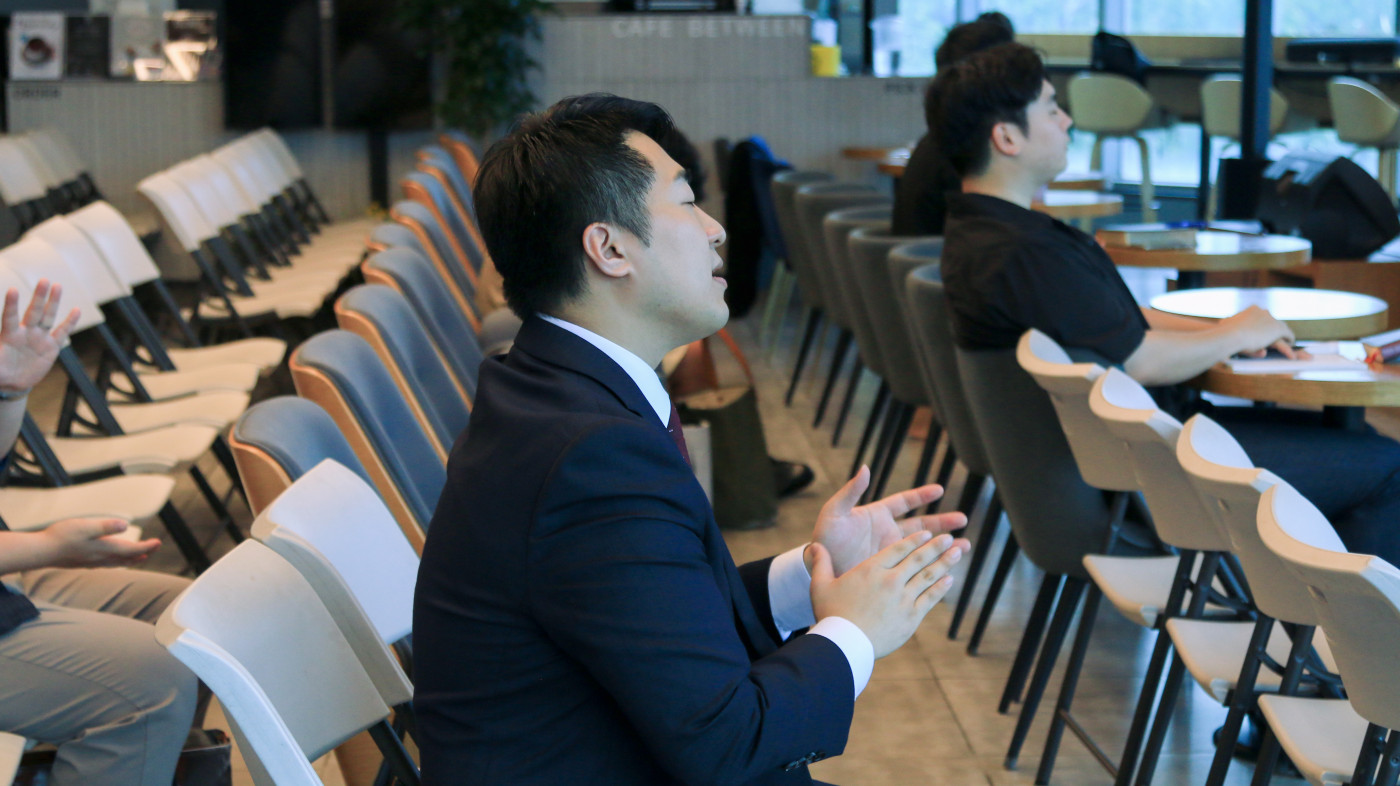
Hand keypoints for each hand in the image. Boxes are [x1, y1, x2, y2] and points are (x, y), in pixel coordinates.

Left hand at [0, 280, 80, 392]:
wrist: (14, 381)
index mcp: (9, 335)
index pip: (10, 317)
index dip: (11, 305)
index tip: (13, 290)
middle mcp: (25, 332)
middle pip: (33, 311)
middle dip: (39, 297)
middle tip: (44, 280)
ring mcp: (39, 337)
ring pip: (47, 317)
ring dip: (53, 302)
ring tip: (58, 286)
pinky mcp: (51, 346)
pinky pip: (62, 332)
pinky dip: (70, 322)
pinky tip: (76, 310)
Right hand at [41, 518, 159, 567]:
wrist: (40, 551)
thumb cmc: (61, 537)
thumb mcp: (86, 526)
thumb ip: (106, 526)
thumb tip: (125, 526)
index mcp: (104, 548)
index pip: (131, 550)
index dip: (146, 546)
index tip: (158, 542)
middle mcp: (100, 558)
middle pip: (127, 558)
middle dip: (142, 553)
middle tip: (154, 548)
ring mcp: (91, 561)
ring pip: (117, 562)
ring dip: (130, 559)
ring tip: (139, 557)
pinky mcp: (82, 562)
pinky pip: (106, 564)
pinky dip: (116, 561)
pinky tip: (112, 560)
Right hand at [808, 531, 966, 657]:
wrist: (845, 644)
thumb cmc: (831, 614)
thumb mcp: (821, 586)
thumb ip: (821, 563)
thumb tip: (813, 546)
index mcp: (872, 569)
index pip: (898, 548)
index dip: (914, 540)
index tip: (927, 533)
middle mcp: (891, 580)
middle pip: (918, 558)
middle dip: (935, 546)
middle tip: (948, 537)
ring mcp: (903, 598)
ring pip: (929, 575)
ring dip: (944, 562)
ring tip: (957, 552)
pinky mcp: (911, 617)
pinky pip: (930, 597)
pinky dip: (941, 587)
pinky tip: (949, 579)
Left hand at [809, 465, 967, 576]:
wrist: (819, 569)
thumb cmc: (824, 538)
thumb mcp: (834, 513)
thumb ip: (850, 492)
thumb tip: (865, 468)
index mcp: (877, 515)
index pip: (904, 502)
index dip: (921, 495)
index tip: (940, 490)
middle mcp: (888, 533)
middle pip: (921, 524)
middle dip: (942, 522)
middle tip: (963, 519)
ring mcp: (891, 552)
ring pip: (923, 547)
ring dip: (943, 545)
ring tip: (965, 546)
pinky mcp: (892, 570)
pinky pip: (916, 567)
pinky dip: (932, 567)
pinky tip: (948, 570)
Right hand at [1222, 306, 1293, 357]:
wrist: (1231, 334)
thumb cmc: (1224, 332)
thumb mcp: (1226, 327)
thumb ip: (1230, 327)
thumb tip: (1225, 324)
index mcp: (1252, 310)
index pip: (1262, 317)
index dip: (1263, 325)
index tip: (1263, 332)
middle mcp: (1264, 312)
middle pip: (1273, 321)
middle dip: (1274, 329)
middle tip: (1274, 338)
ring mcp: (1272, 320)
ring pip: (1281, 328)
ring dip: (1283, 335)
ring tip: (1286, 343)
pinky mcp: (1279, 329)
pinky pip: (1289, 335)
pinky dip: (1290, 341)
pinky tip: (1290, 348)